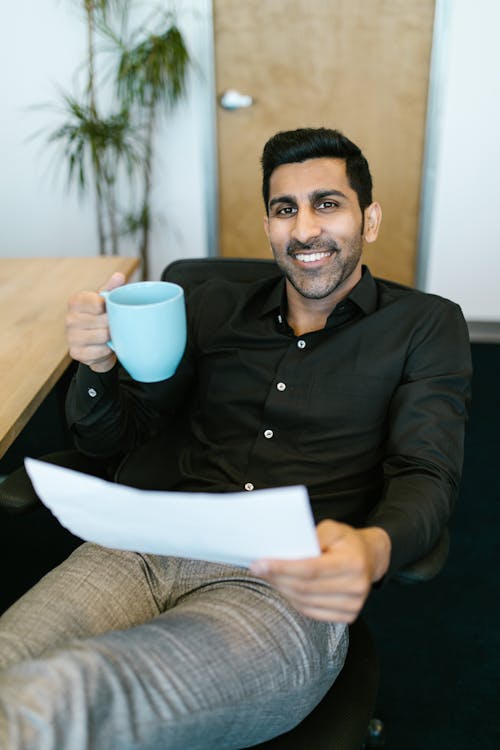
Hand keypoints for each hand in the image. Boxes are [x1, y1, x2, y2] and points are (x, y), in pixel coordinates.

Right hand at [66, 272, 124, 371]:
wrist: (95, 345)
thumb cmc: (100, 318)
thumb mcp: (105, 301)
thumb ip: (112, 288)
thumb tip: (119, 276)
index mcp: (76, 301)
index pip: (97, 303)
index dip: (109, 309)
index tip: (110, 311)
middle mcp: (70, 318)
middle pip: (102, 321)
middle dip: (113, 324)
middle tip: (113, 325)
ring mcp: (71, 336)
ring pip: (102, 336)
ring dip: (111, 338)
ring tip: (110, 336)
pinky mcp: (76, 352)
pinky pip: (99, 351)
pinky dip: (106, 350)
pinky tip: (104, 347)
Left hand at [250, 520, 390, 622]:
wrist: (369, 558)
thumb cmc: (346, 541)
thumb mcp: (333, 528)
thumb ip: (314, 536)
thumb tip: (288, 549)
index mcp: (353, 563)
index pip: (310, 569)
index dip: (283, 567)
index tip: (260, 563)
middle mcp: (356, 587)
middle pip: (305, 587)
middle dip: (277, 578)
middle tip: (258, 568)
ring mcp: (353, 605)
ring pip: (305, 602)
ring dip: (282, 590)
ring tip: (268, 577)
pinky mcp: (347, 616)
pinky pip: (312, 612)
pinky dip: (294, 601)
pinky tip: (284, 588)